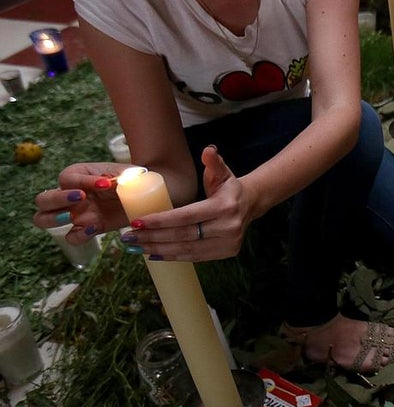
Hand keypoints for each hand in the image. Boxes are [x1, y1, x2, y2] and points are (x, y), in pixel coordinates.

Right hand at [33, 162, 133, 242]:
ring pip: (43, 219)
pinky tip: (94, 228)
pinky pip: (70, 237)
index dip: (83, 181)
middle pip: (43, 199)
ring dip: (53, 219)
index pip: (66, 178)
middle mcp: (70, 195)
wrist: (144, 200)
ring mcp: (74, 214)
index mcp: (78, 175)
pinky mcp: (85, 229)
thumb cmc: (133, 181)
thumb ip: (122, 175)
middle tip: (81, 198)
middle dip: (57, 199)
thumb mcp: (130, 173)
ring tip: (72, 216)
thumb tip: (112, 182)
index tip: (105, 184)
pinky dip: (78, 235)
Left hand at [118, 147, 252, 262]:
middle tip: (128, 237)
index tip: (136, 222)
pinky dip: (173, 256)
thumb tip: (208, 150)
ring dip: (158, 249)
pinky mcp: (227, 253)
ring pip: (187, 250)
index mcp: (225, 207)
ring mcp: (229, 243)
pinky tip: (154, 254)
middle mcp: (228, 227)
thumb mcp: (223, 171)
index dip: (160, 220)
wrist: (251, 204)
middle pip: (183, 235)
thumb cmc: (229, 187)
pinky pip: (195, 257)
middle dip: (152, 237)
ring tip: (136, 247)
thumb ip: (214, 162)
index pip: (186, 216)